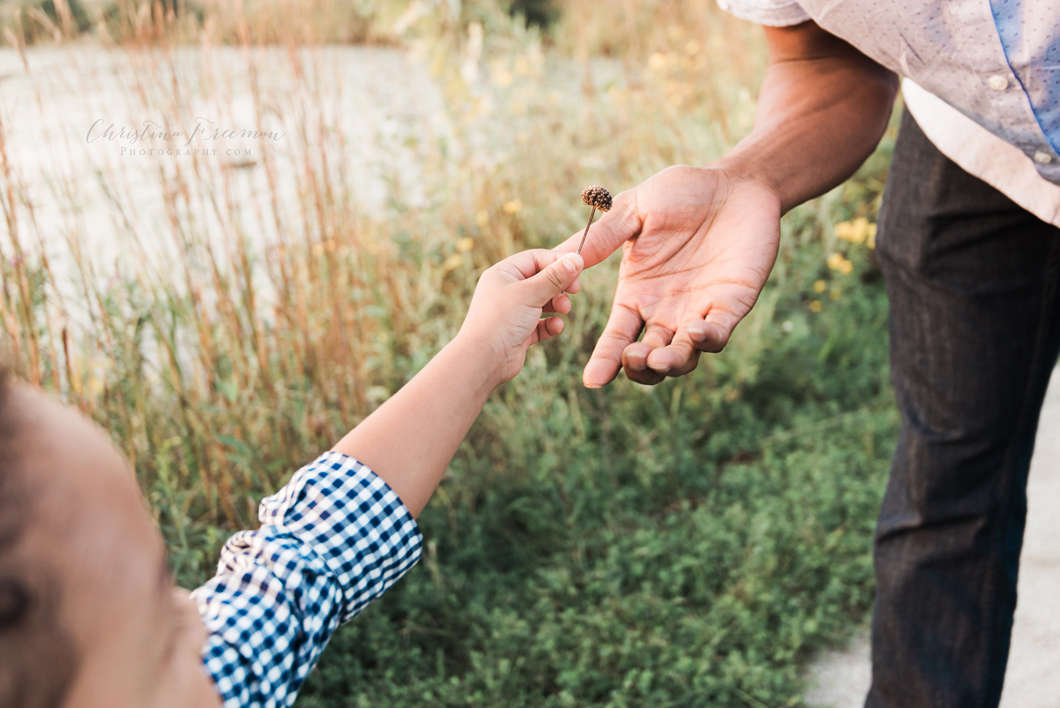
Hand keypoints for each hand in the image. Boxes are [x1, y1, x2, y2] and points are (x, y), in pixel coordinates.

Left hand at [459, 249, 584, 384]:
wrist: (483, 360)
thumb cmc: (501, 321)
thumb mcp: (531, 293)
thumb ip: (555, 276)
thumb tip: (576, 259)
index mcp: (504, 273)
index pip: (536, 258)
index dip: (558, 262)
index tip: (578, 268)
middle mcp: (507, 290)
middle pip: (542, 279)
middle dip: (560, 286)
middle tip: (575, 291)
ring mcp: (513, 312)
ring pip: (543, 302)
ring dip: (557, 305)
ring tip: (564, 311)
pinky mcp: (519, 332)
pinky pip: (541, 324)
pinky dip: (551, 324)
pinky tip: (555, 327)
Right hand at [556, 164, 781, 386]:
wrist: (735, 182)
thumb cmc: (681, 192)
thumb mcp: (633, 210)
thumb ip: (602, 237)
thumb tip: (561, 259)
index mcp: (636, 294)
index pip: (616, 338)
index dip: (605, 361)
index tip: (593, 381)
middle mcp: (665, 310)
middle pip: (648, 359)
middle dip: (640, 367)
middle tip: (635, 357)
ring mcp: (699, 310)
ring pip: (682, 356)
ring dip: (671, 363)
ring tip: (660, 358)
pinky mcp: (732, 304)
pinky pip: (719, 333)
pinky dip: (707, 339)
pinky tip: (695, 330)